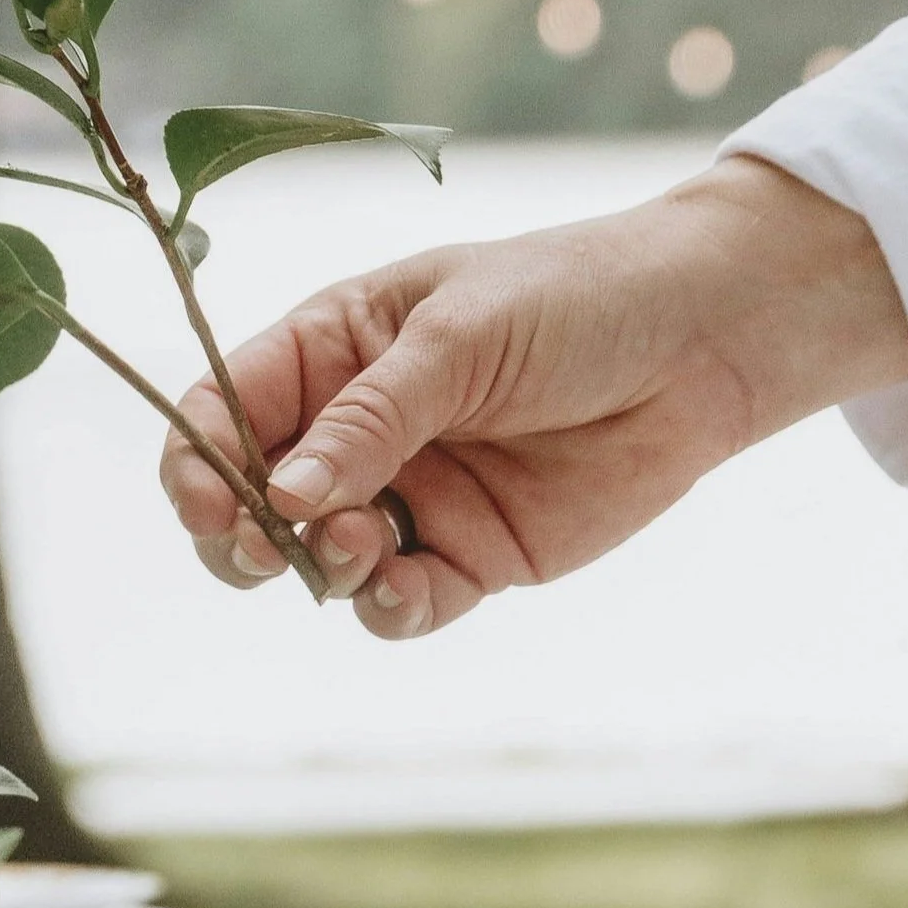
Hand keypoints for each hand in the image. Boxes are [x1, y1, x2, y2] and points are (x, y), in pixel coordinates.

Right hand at [160, 156, 907, 636]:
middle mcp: (354, 430)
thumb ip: (366, 420)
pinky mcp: (467, 556)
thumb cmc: (577, 298)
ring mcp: (408, 497)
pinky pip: (397, 604)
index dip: (197, 461)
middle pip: (248, 501)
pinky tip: (405, 587)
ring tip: (357, 547)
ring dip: (319, 567)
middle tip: (265, 546)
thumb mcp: (458, 338)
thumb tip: (279, 498)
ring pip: (315, 562)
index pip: (222, 410)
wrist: (711, 339)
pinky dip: (386, 608)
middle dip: (240, 534)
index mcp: (330, 351)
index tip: (206, 503)